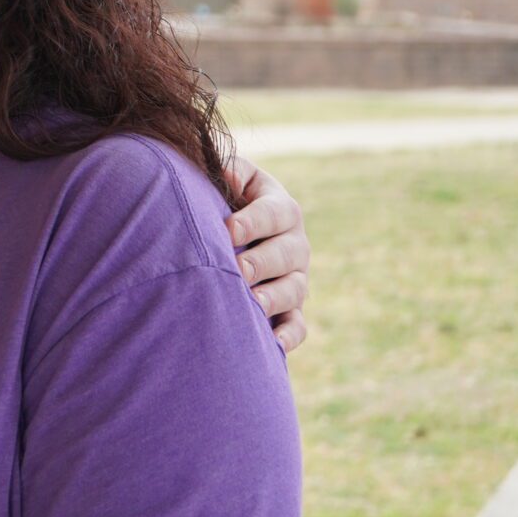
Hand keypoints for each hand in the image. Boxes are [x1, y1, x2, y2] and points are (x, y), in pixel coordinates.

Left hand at [223, 154, 309, 352]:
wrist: (225, 230)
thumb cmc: (221, 199)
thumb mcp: (228, 178)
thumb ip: (229, 171)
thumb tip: (228, 174)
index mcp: (280, 208)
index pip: (275, 213)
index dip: (254, 221)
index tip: (228, 230)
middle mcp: (294, 243)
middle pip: (288, 254)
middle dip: (263, 261)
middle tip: (239, 269)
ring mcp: (295, 277)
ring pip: (294, 290)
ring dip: (275, 298)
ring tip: (253, 304)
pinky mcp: (289, 308)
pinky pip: (296, 325)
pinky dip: (287, 336)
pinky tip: (271, 344)